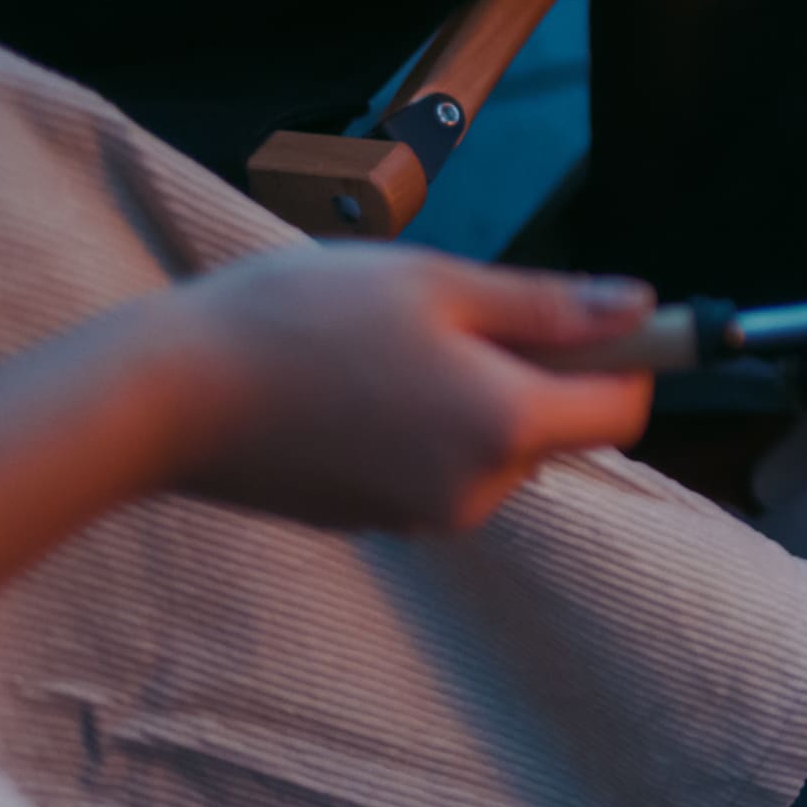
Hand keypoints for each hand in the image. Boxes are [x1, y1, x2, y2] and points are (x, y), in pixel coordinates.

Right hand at [149, 250, 661, 533]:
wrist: (163, 399)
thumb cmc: (298, 320)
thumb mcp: (438, 284)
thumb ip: (549, 307)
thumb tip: (642, 308)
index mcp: (506, 426)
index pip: (624, 410)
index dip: (626, 357)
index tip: (588, 315)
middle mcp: (476, 490)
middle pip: (557, 428)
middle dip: (531, 371)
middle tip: (449, 314)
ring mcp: (420, 516)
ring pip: (492, 447)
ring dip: (472, 396)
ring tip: (385, 347)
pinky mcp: (372, 522)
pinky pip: (434, 467)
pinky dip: (419, 426)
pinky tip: (348, 386)